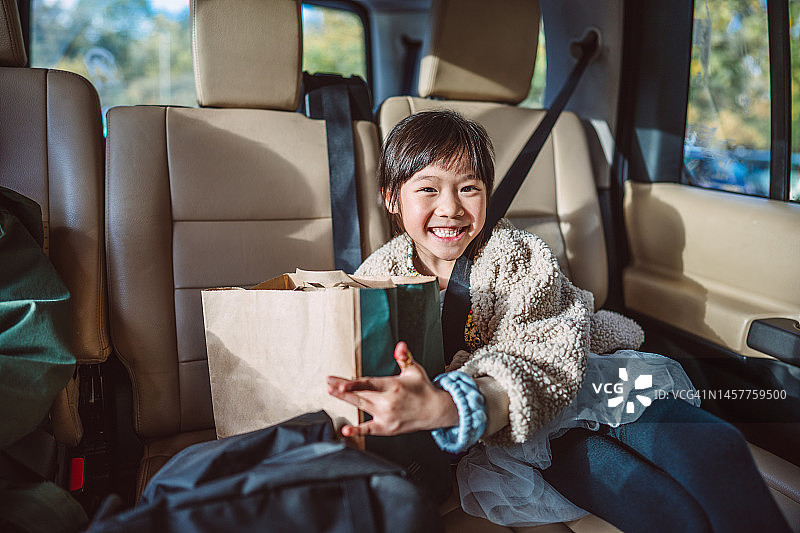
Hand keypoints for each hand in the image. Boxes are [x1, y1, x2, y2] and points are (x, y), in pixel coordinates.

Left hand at [327, 341, 458, 436]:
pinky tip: (345, 430)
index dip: (353, 383)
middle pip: (360, 394)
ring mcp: (387, 416)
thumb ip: (404, 357)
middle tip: (328, 383)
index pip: (369, 383)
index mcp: (393, 385)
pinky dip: (357, 431)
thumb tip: (400, 345)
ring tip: (332, 393)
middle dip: (342, 389)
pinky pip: (369, 429)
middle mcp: (388, 402)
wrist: (435, 411)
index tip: (339, 382)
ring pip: (361, 407)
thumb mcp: (414, 369)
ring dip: (345, 400)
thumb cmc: (423, 389)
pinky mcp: (387, 428)